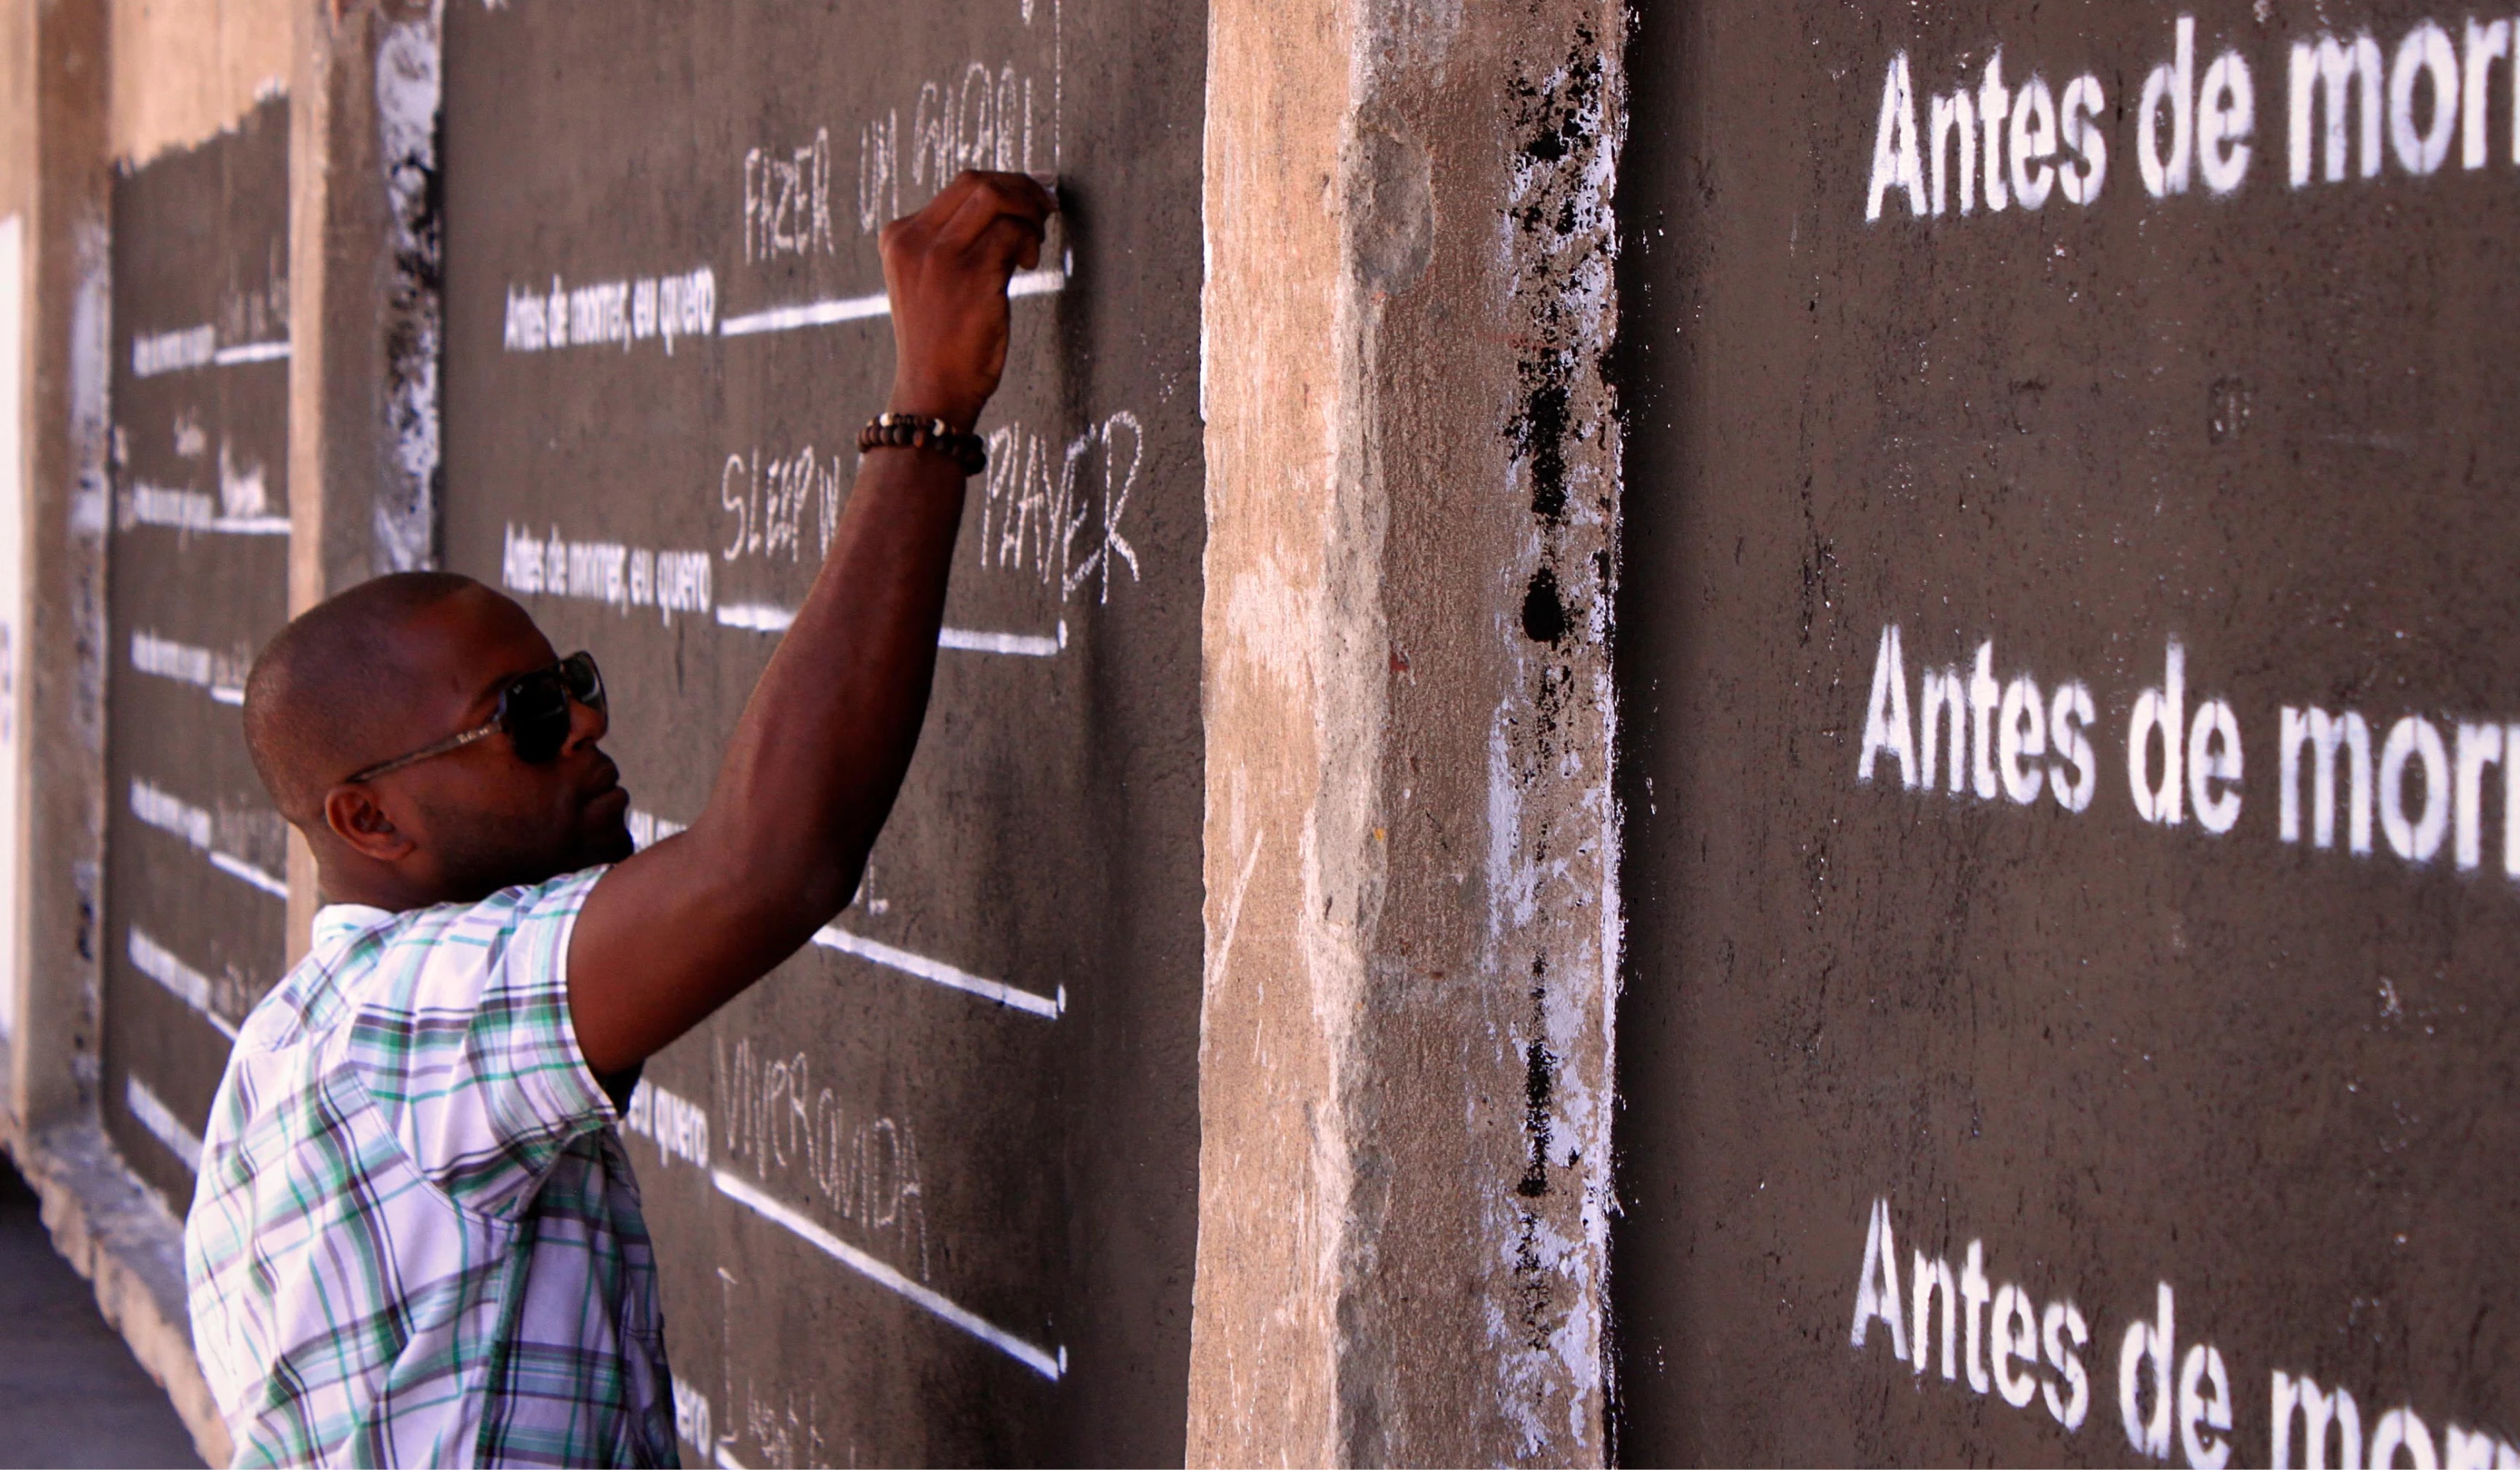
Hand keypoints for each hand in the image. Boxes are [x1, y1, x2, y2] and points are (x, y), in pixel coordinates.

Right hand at [880, 171, 1056, 431]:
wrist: (934, 390)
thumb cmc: (942, 341)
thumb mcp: (932, 281)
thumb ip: (958, 243)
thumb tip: (1012, 203)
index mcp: (900, 237)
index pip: (959, 187)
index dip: (1004, 184)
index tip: (1031, 197)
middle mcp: (914, 240)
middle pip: (977, 182)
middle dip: (1021, 188)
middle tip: (1045, 209)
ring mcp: (939, 256)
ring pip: (995, 198)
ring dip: (1028, 212)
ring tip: (1034, 243)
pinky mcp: (970, 275)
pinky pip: (1011, 233)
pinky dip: (1028, 241)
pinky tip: (1027, 265)